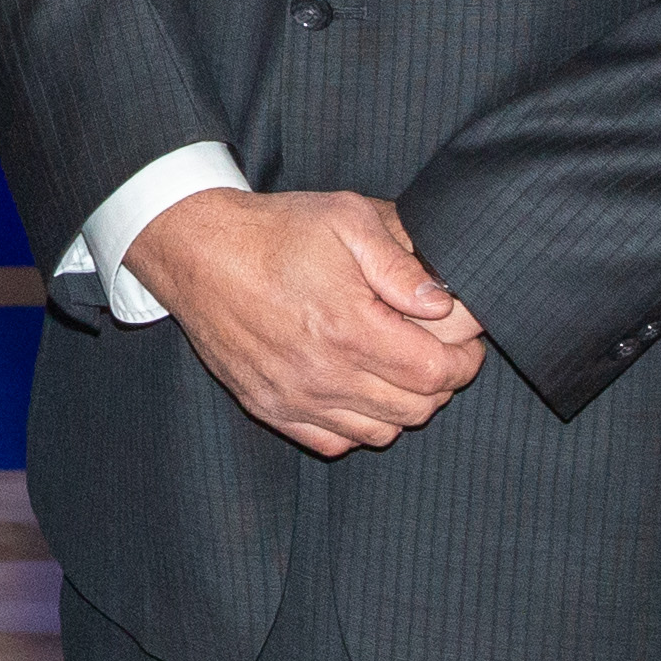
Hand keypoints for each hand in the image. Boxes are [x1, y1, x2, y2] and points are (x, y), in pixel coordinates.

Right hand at [121, 188, 484, 455]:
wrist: (196, 250)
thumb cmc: (275, 231)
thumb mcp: (347, 218)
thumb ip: (402, 263)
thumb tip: (443, 304)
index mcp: (349, 327)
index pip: (437, 374)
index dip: (464, 361)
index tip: (464, 341)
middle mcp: (322, 373)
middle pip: (416, 409)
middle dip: (439, 383)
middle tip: (432, 350)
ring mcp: (293, 397)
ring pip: (380, 433)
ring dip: (400, 405)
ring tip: (393, 367)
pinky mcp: (269, 408)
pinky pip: (334, 443)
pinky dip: (356, 424)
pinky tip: (353, 387)